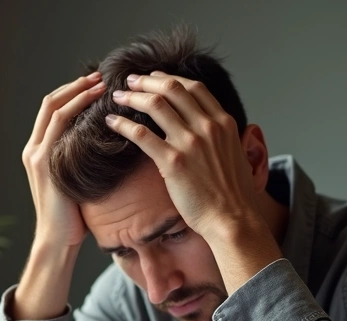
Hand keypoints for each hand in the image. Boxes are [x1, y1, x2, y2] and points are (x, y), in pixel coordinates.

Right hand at [22, 71, 105, 248]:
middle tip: (99, 75)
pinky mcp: (44, 161)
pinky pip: (60, 125)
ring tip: (100, 83)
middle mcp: (33, 149)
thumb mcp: (76, 182)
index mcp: (39, 152)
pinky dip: (77, 108)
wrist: (58, 240)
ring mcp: (36, 154)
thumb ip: (80, 162)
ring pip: (54, 109)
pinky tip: (95, 104)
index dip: (72, 93)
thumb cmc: (72, 218)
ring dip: (77, 92)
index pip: (52, 111)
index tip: (94, 84)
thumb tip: (105, 147)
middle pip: (50, 103)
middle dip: (75, 86)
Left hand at [105, 72, 259, 240]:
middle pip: (172, 89)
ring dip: (132, 96)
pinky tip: (111, 122)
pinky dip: (123, 124)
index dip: (170, 78)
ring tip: (118, 96)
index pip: (194, 88)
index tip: (154, 77)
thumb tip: (209, 128)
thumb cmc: (232, 193)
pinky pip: (141, 134)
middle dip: (147, 81)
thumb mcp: (234, 153)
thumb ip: (220, 136)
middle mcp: (207, 126)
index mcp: (223, 122)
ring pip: (155, 105)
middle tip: (131, 80)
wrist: (232, 218)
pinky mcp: (173, 162)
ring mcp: (190, 142)